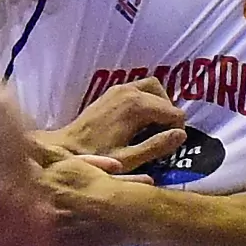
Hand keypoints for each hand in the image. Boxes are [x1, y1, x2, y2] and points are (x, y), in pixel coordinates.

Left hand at [55, 78, 187, 173]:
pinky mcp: (110, 92)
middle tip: (164, 134)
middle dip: (169, 114)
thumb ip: (157, 146)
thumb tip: (181, 135)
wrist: (65, 149)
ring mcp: (118, 89)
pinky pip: (138, 88)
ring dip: (159, 104)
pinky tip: (140, 121)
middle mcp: (129, 91)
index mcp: (137, 106)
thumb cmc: (97, 158)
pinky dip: (146, 100)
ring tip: (154, 127)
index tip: (168, 145)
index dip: (176, 130)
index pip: (174, 112)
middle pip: (165, 96)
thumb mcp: (130, 159)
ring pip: (152, 87)